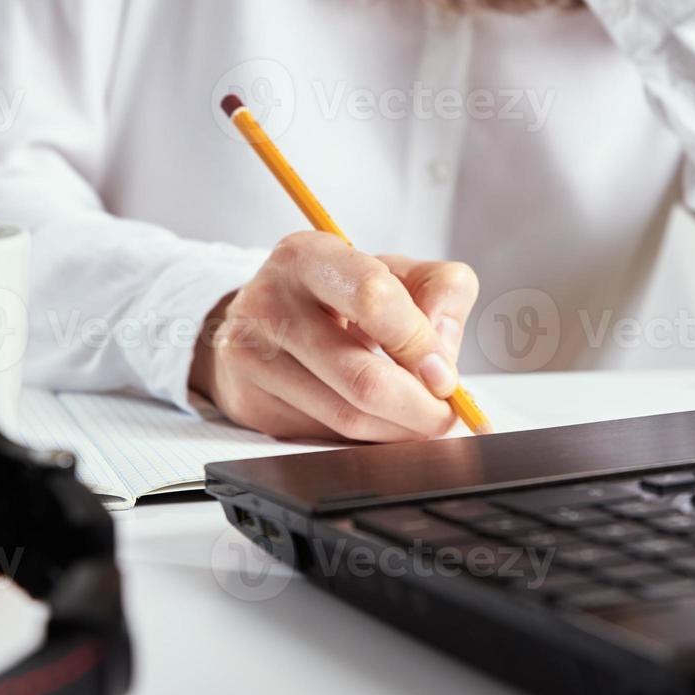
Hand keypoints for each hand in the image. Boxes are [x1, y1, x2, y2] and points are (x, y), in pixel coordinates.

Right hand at [190, 232, 478, 442]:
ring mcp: (251, 356)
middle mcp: (268, 303)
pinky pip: (325, 436)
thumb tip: (441, 359)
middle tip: (445, 416)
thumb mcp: (395, 271)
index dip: (420, 344)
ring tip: (419, 420)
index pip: (373, 299)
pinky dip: (365, 438)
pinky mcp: (249, 402)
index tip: (445, 375)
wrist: (265, 317)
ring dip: (398, 429)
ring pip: (346, 417)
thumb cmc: (341, 292)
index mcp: (307, 256)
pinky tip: (375, 419)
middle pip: (362, 378)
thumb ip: (440, 292)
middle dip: (419, 408)